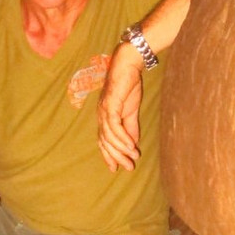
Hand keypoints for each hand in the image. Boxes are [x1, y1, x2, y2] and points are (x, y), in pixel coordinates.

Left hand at [98, 45, 143, 170]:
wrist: (128, 66)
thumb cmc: (128, 86)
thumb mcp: (131, 111)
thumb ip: (131, 127)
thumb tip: (133, 144)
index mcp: (104, 117)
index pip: (104, 141)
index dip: (109, 155)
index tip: (115, 169)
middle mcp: (101, 116)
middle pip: (105, 142)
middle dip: (116, 157)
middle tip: (128, 168)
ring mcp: (103, 110)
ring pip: (109, 136)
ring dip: (121, 149)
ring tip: (133, 158)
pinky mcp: (109, 105)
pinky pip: (114, 126)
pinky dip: (122, 137)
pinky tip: (130, 146)